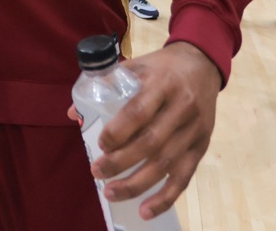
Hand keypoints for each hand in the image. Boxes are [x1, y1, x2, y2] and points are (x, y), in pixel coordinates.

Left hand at [92, 42, 219, 220]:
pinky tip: (145, 210)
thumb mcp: (135, 65)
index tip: (100, 143)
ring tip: (111, 192)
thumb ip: (105, 86)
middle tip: (97, 172)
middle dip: (121, 161)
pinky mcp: (201, 147)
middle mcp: (182, 108)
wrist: (202, 64)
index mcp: (162, 84)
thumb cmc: (161, 67)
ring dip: (137, 184)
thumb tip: (73, 113)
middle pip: (151, 142)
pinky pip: (184, 177)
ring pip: (166, 164)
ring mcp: (194, 130)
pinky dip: (165, 198)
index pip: (140, 111)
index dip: (119, 131)